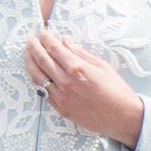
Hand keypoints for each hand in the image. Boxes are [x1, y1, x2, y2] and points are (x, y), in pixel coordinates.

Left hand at [26, 32, 143, 147]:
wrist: (122, 117)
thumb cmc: (117, 91)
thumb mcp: (102, 66)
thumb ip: (80, 53)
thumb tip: (65, 42)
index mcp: (77, 69)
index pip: (54, 49)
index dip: (46, 39)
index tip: (42, 33)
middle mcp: (66, 83)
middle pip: (42, 61)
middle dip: (34, 48)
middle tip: (30, 40)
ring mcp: (61, 98)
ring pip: (38, 77)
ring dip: (30, 64)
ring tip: (28, 55)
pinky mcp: (61, 109)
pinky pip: (44, 92)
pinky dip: (38, 80)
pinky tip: (37, 73)